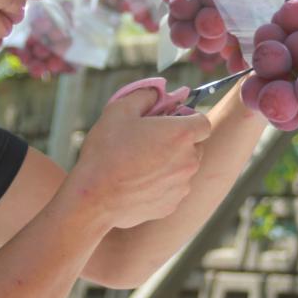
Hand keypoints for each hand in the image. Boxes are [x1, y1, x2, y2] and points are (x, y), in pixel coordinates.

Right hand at [70, 88, 211, 229]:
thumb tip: (157, 92)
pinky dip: (161, 185)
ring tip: (140, 164)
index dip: (187, 119)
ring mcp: (182, 186)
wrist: (94, 198)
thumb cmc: (107, 151)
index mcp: (182, 135)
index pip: (202, 122)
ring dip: (170, 164)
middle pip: (195, 146)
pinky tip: (137, 183)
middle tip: (150, 141)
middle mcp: (189, 161)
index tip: (168, 121)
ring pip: (183, 169)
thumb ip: (144, 95)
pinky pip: (172, 189)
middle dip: (178, 142)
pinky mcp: (171, 205)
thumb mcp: (119, 110)